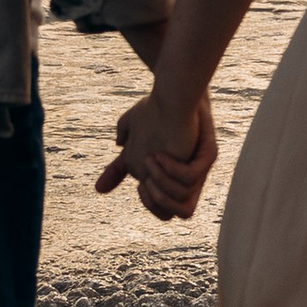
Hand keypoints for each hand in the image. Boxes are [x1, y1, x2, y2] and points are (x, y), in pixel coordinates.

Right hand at [95, 88, 218, 221]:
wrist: (175, 94)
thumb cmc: (154, 114)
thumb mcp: (129, 150)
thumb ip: (118, 165)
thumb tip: (100, 189)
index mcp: (169, 180)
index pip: (157, 206)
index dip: (146, 200)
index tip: (138, 183)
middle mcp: (185, 179)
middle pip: (170, 213)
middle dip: (154, 202)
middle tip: (144, 179)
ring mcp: (197, 170)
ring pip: (185, 208)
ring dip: (163, 188)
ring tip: (153, 162)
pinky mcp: (206, 157)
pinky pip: (190, 179)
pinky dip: (172, 170)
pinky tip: (162, 153)